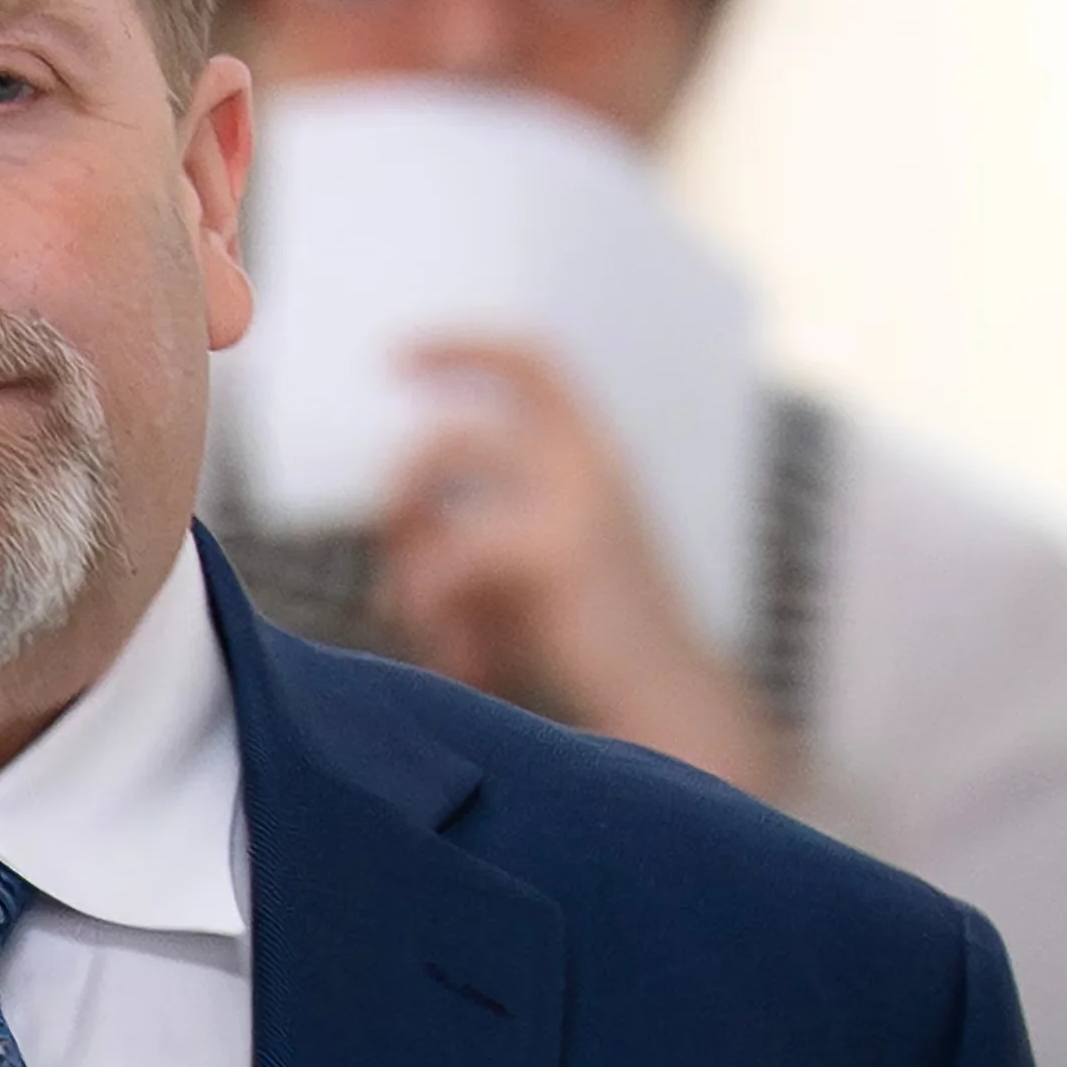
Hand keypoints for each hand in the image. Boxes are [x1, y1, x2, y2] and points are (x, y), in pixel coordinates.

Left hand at [371, 337, 791, 799]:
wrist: (674, 717)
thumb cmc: (595, 655)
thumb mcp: (533, 580)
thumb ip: (477, 537)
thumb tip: (397, 533)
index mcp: (598, 458)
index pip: (531, 361)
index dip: (459, 348)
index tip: (392, 357)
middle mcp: (594, 463)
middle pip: (451, 436)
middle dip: (399, 500)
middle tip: (394, 577)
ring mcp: (581, 500)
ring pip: (443, 490)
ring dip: (413, 562)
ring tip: (431, 634)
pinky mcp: (563, 550)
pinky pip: (452, 558)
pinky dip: (440, 614)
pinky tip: (469, 668)